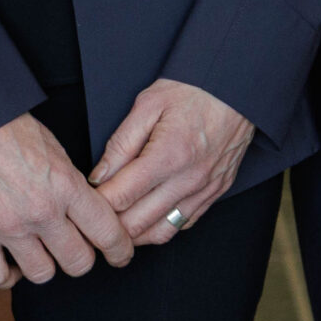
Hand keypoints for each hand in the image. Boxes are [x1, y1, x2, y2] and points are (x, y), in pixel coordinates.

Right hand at [0, 113, 132, 287]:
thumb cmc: (7, 125)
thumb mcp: (54, 148)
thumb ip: (71, 183)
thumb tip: (84, 211)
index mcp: (66, 185)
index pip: (108, 233)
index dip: (120, 250)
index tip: (119, 254)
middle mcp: (42, 211)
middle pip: (79, 262)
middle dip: (81, 257)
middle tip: (73, 247)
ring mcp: (8, 226)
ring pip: (42, 274)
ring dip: (44, 264)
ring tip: (38, 250)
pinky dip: (7, 275)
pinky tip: (10, 262)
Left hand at [88, 79, 253, 246]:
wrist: (236, 86)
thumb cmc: (192, 89)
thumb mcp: (148, 104)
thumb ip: (121, 143)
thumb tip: (99, 176)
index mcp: (168, 156)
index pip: (120, 197)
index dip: (96, 202)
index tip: (84, 198)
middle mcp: (189, 180)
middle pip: (137, 224)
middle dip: (110, 225)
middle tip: (93, 215)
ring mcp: (205, 190)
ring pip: (161, 233)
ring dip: (135, 234)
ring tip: (116, 224)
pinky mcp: (216, 192)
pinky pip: (184, 224)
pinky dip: (161, 227)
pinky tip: (147, 217)